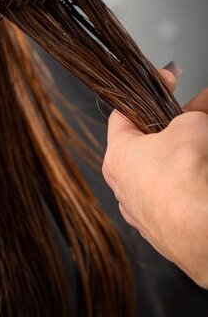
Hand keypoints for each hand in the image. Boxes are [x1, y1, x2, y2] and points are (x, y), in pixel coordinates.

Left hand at [103, 68, 207, 287]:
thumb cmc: (186, 179)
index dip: (147, 95)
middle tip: (194, 115)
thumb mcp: (191, 125)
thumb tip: (200, 108)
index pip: (122, 115)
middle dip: (172, 127)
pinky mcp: (165, 233)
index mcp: (117, 156)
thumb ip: (192, 114)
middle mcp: (123, 187)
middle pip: (146, 145)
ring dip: (182, 157)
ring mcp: (143, 213)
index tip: (166, 84)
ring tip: (203, 143)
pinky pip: (175, 198)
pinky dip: (189, 184)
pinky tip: (202, 175)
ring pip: (161, 174)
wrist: (202, 232)